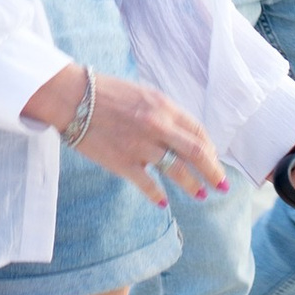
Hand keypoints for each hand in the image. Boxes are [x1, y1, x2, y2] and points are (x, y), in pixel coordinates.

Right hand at [23, 63, 227, 209]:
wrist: (72, 97)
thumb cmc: (106, 93)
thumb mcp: (142, 94)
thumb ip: (163, 112)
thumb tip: (181, 133)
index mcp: (164, 106)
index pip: (198, 131)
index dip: (211, 148)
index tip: (214, 160)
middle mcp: (157, 126)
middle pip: (198, 153)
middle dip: (214, 172)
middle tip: (223, 186)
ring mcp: (141, 145)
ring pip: (177, 171)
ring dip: (193, 185)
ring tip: (201, 195)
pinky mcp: (123, 162)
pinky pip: (148, 184)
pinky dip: (158, 195)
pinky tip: (164, 202)